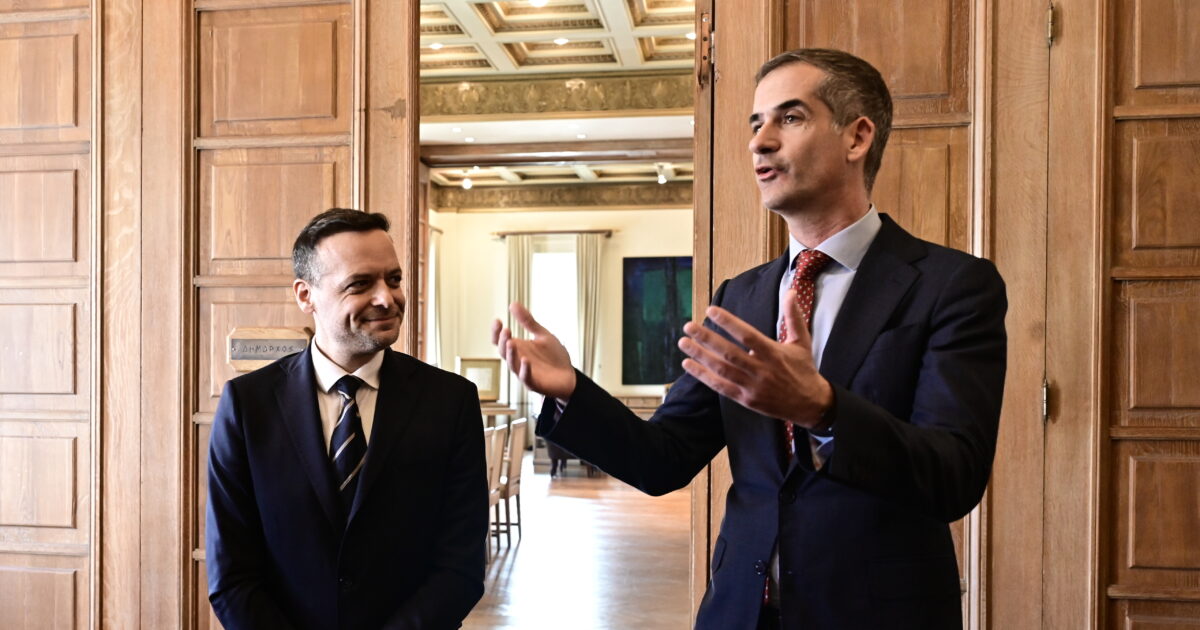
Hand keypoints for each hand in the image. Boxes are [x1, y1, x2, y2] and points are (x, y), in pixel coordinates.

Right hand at [491, 302, 576, 399]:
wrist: (569, 376)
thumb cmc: (554, 356)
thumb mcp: (542, 334)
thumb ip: (528, 321)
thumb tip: (513, 304)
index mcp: (519, 348)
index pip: (501, 340)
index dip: (496, 332)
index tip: (497, 321)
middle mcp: (518, 359)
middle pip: (504, 351)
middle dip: (503, 341)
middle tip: (506, 330)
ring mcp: (524, 372)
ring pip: (512, 364)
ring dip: (511, 354)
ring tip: (511, 342)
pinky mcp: (533, 383)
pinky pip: (526, 377)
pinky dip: (525, 369)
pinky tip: (526, 361)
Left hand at [677, 289, 832, 428]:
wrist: (810, 405)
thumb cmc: (804, 369)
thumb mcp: (802, 341)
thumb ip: (794, 316)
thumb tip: (790, 291)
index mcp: (774, 354)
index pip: (748, 335)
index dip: (729, 323)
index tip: (711, 310)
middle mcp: (762, 370)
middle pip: (729, 353)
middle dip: (707, 339)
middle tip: (688, 326)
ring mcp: (752, 387)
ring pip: (722, 370)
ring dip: (700, 356)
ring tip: (684, 342)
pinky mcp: (745, 399)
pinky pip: (720, 387)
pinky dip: (703, 376)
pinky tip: (688, 364)